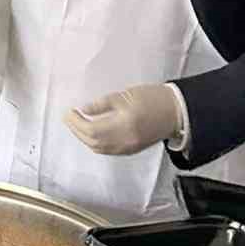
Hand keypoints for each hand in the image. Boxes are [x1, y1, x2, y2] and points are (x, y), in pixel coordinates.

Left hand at [63, 84, 182, 155]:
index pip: (92, 129)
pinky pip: (107, 151)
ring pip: (98, 148)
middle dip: (77, 130)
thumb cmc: (154, 98)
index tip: (69, 112)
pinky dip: (95, 143)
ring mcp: (128, 147)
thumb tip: (83, 110)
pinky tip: (91, 134)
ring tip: (77, 125)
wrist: (175, 112)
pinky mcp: (131, 150)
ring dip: (84, 138)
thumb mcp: (125, 95)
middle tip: (69, 118)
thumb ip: (103, 104)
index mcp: (124, 124)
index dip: (76, 122)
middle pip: (93, 141)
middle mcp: (125, 140)